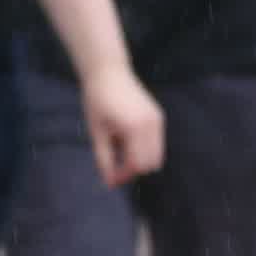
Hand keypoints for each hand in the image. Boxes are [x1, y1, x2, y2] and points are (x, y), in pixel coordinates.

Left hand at [81, 66, 164, 187]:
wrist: (108, 73)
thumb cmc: (97, 101)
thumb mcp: (96, 133)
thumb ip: (104, 159)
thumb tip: (110, 182)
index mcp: (133, 128)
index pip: (136, 164)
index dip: (123, 175)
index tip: (109, 179)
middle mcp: (151, 124)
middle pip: (150, 164)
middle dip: (133, 170)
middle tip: (113, 168)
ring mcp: (157, 120)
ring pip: (156, 156)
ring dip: (139, 160)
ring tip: (119, 152)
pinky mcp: (158, 116)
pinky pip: (157, 144)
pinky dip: (144, 149)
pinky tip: (126, 141)